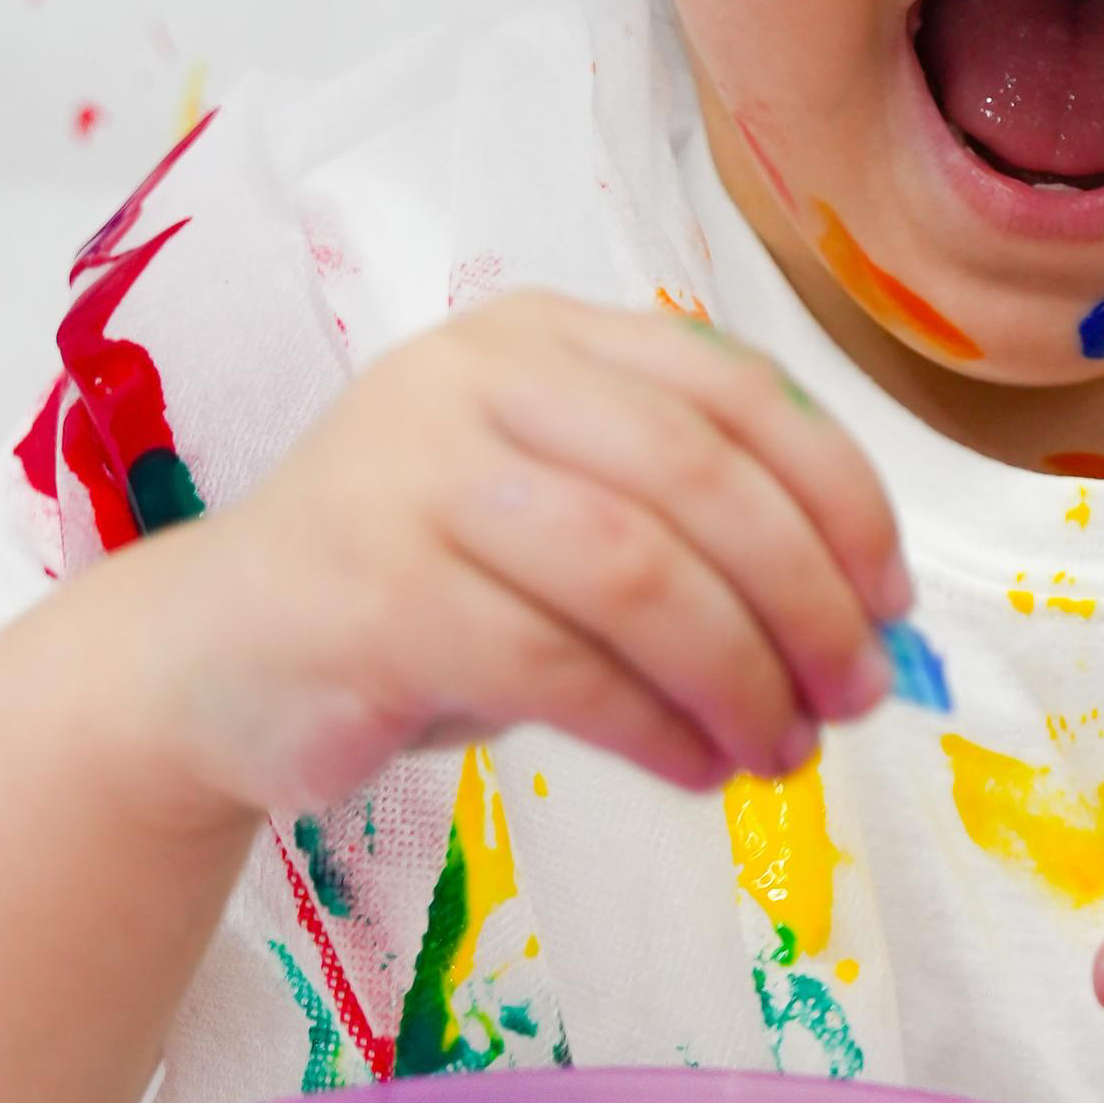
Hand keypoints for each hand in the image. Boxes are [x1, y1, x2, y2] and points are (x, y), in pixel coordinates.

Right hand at [106, 295, 910, 834]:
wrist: (209, 666)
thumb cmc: (419, 593)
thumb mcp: (559, 525)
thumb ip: (690, 536)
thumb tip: (870, 622)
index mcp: (539, 334)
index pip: (735, 389)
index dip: (839, 495)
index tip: (894, 598)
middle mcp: (472, 376)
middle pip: (701, 475)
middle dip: (808, 598)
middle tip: (857, 697)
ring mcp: (410, 476)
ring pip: (640, 570)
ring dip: (742, 674)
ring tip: (781, 750)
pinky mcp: (370, 592)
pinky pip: (560, 665)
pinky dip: (657, 726)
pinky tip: (694, 768)